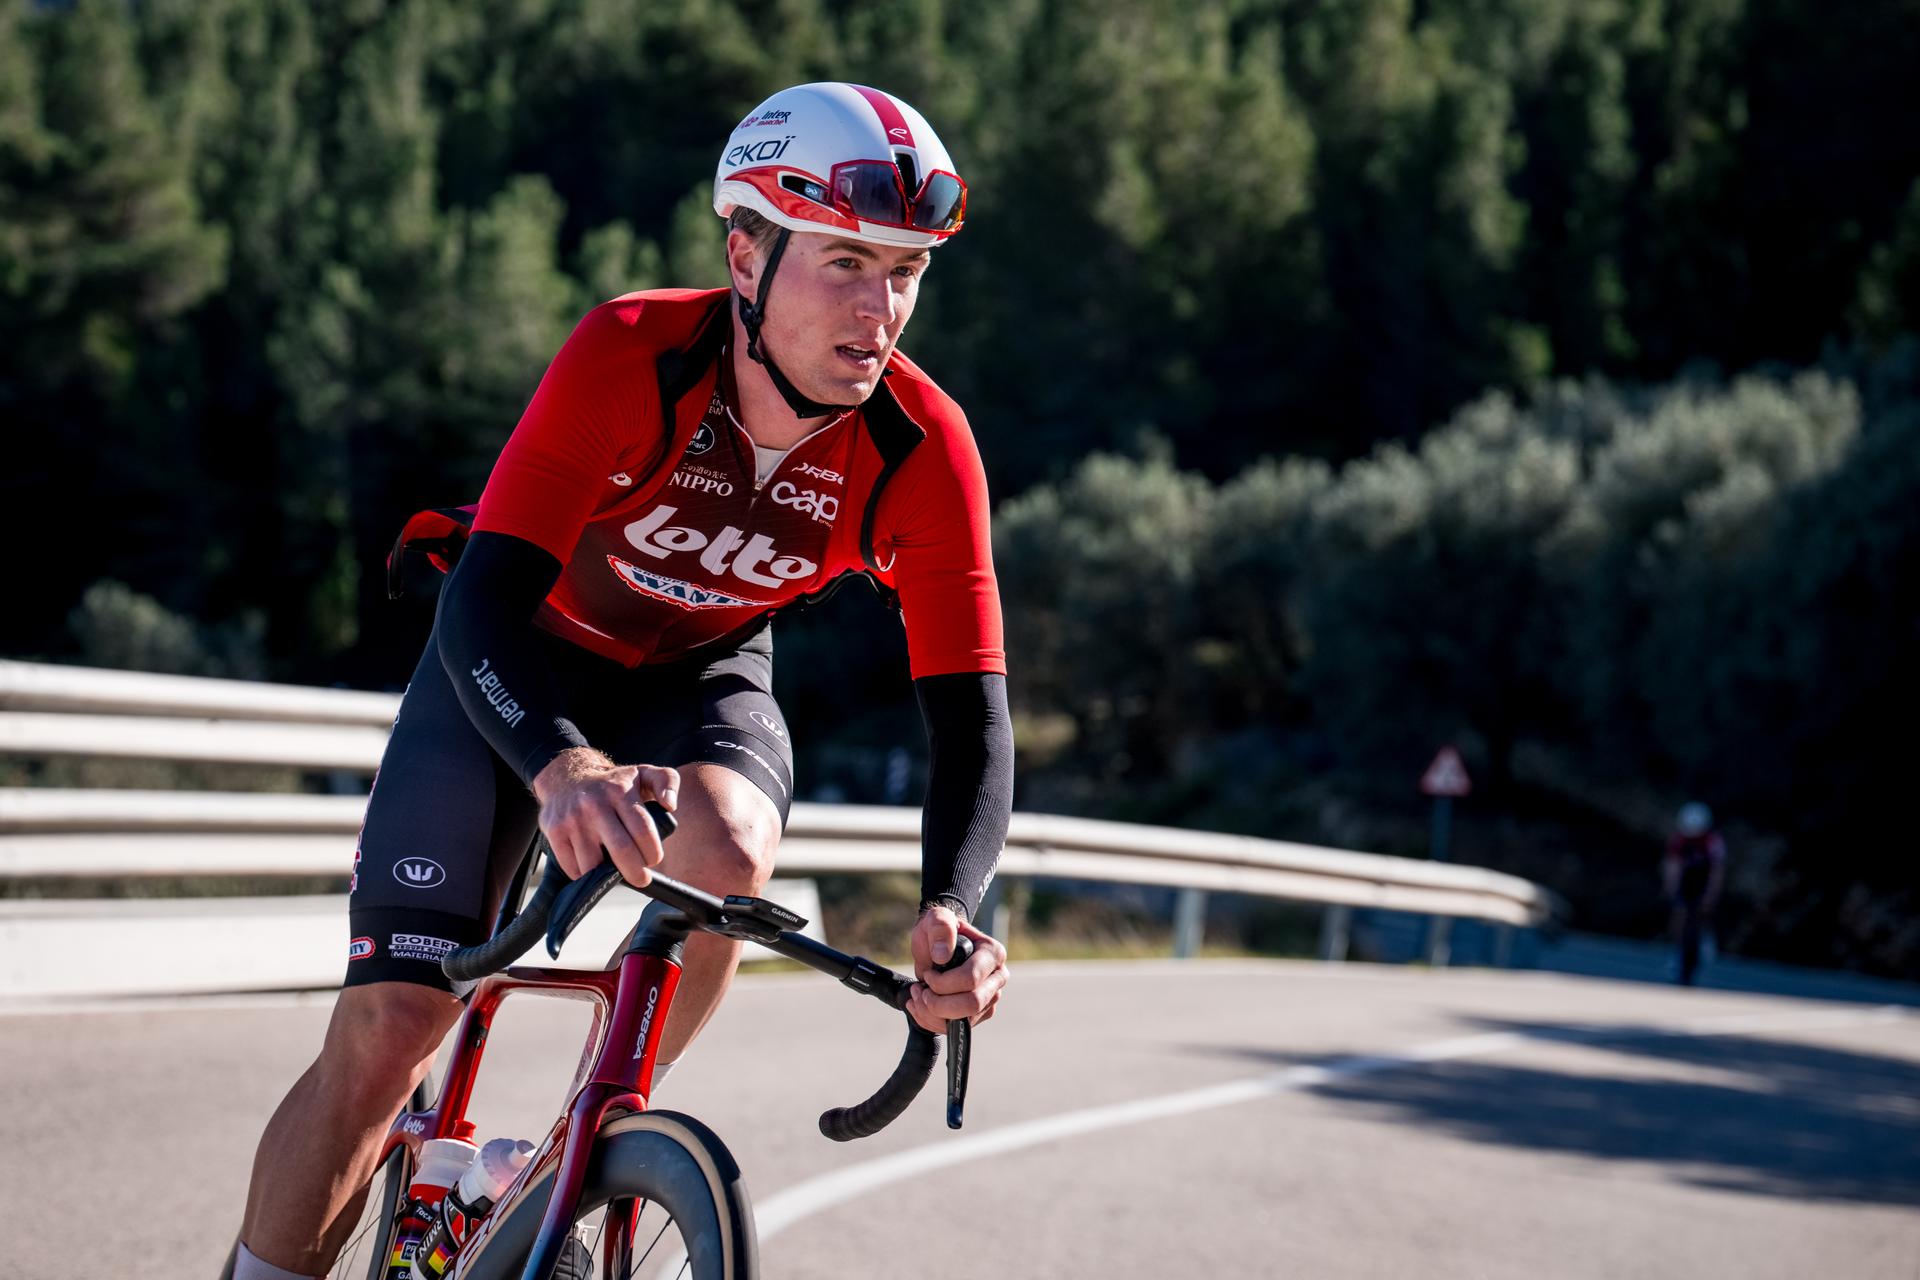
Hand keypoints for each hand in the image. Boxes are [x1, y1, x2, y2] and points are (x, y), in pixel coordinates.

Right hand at [532, 747, 678, 887]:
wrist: (566, 776)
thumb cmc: (613, 782)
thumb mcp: (644, 773)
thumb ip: (667, 782)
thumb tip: (670, 804)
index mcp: (620, 791)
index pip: (643, 831)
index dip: (652, 853)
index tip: (653, 859)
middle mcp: (595, 804)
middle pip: (621, 851)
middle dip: (636, 873)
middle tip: (641, 878)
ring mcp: (572, 819)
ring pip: (594, 865)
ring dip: (607, 876)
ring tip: (615, 869)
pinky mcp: (554, 832)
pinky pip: (572, 868)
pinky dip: (585, 875)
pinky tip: (594, 866)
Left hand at [907, 905, 1008, 1034]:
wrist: (937, 946)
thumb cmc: (939, 931)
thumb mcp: (936, 919)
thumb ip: (941, 927)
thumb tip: (942, 956)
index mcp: (993, 954)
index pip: (970, 978)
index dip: (943, 983)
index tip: (927, 974)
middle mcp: (997, 978)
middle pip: (972, 1004)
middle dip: (939, 1003)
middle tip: (920, 991)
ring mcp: (990, 998)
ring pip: (964, 1021)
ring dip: (932, 1014)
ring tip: (917, 997)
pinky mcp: (979, 1014)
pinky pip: (957, 1028)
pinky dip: (932, 1022)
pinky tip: (921, 1006)